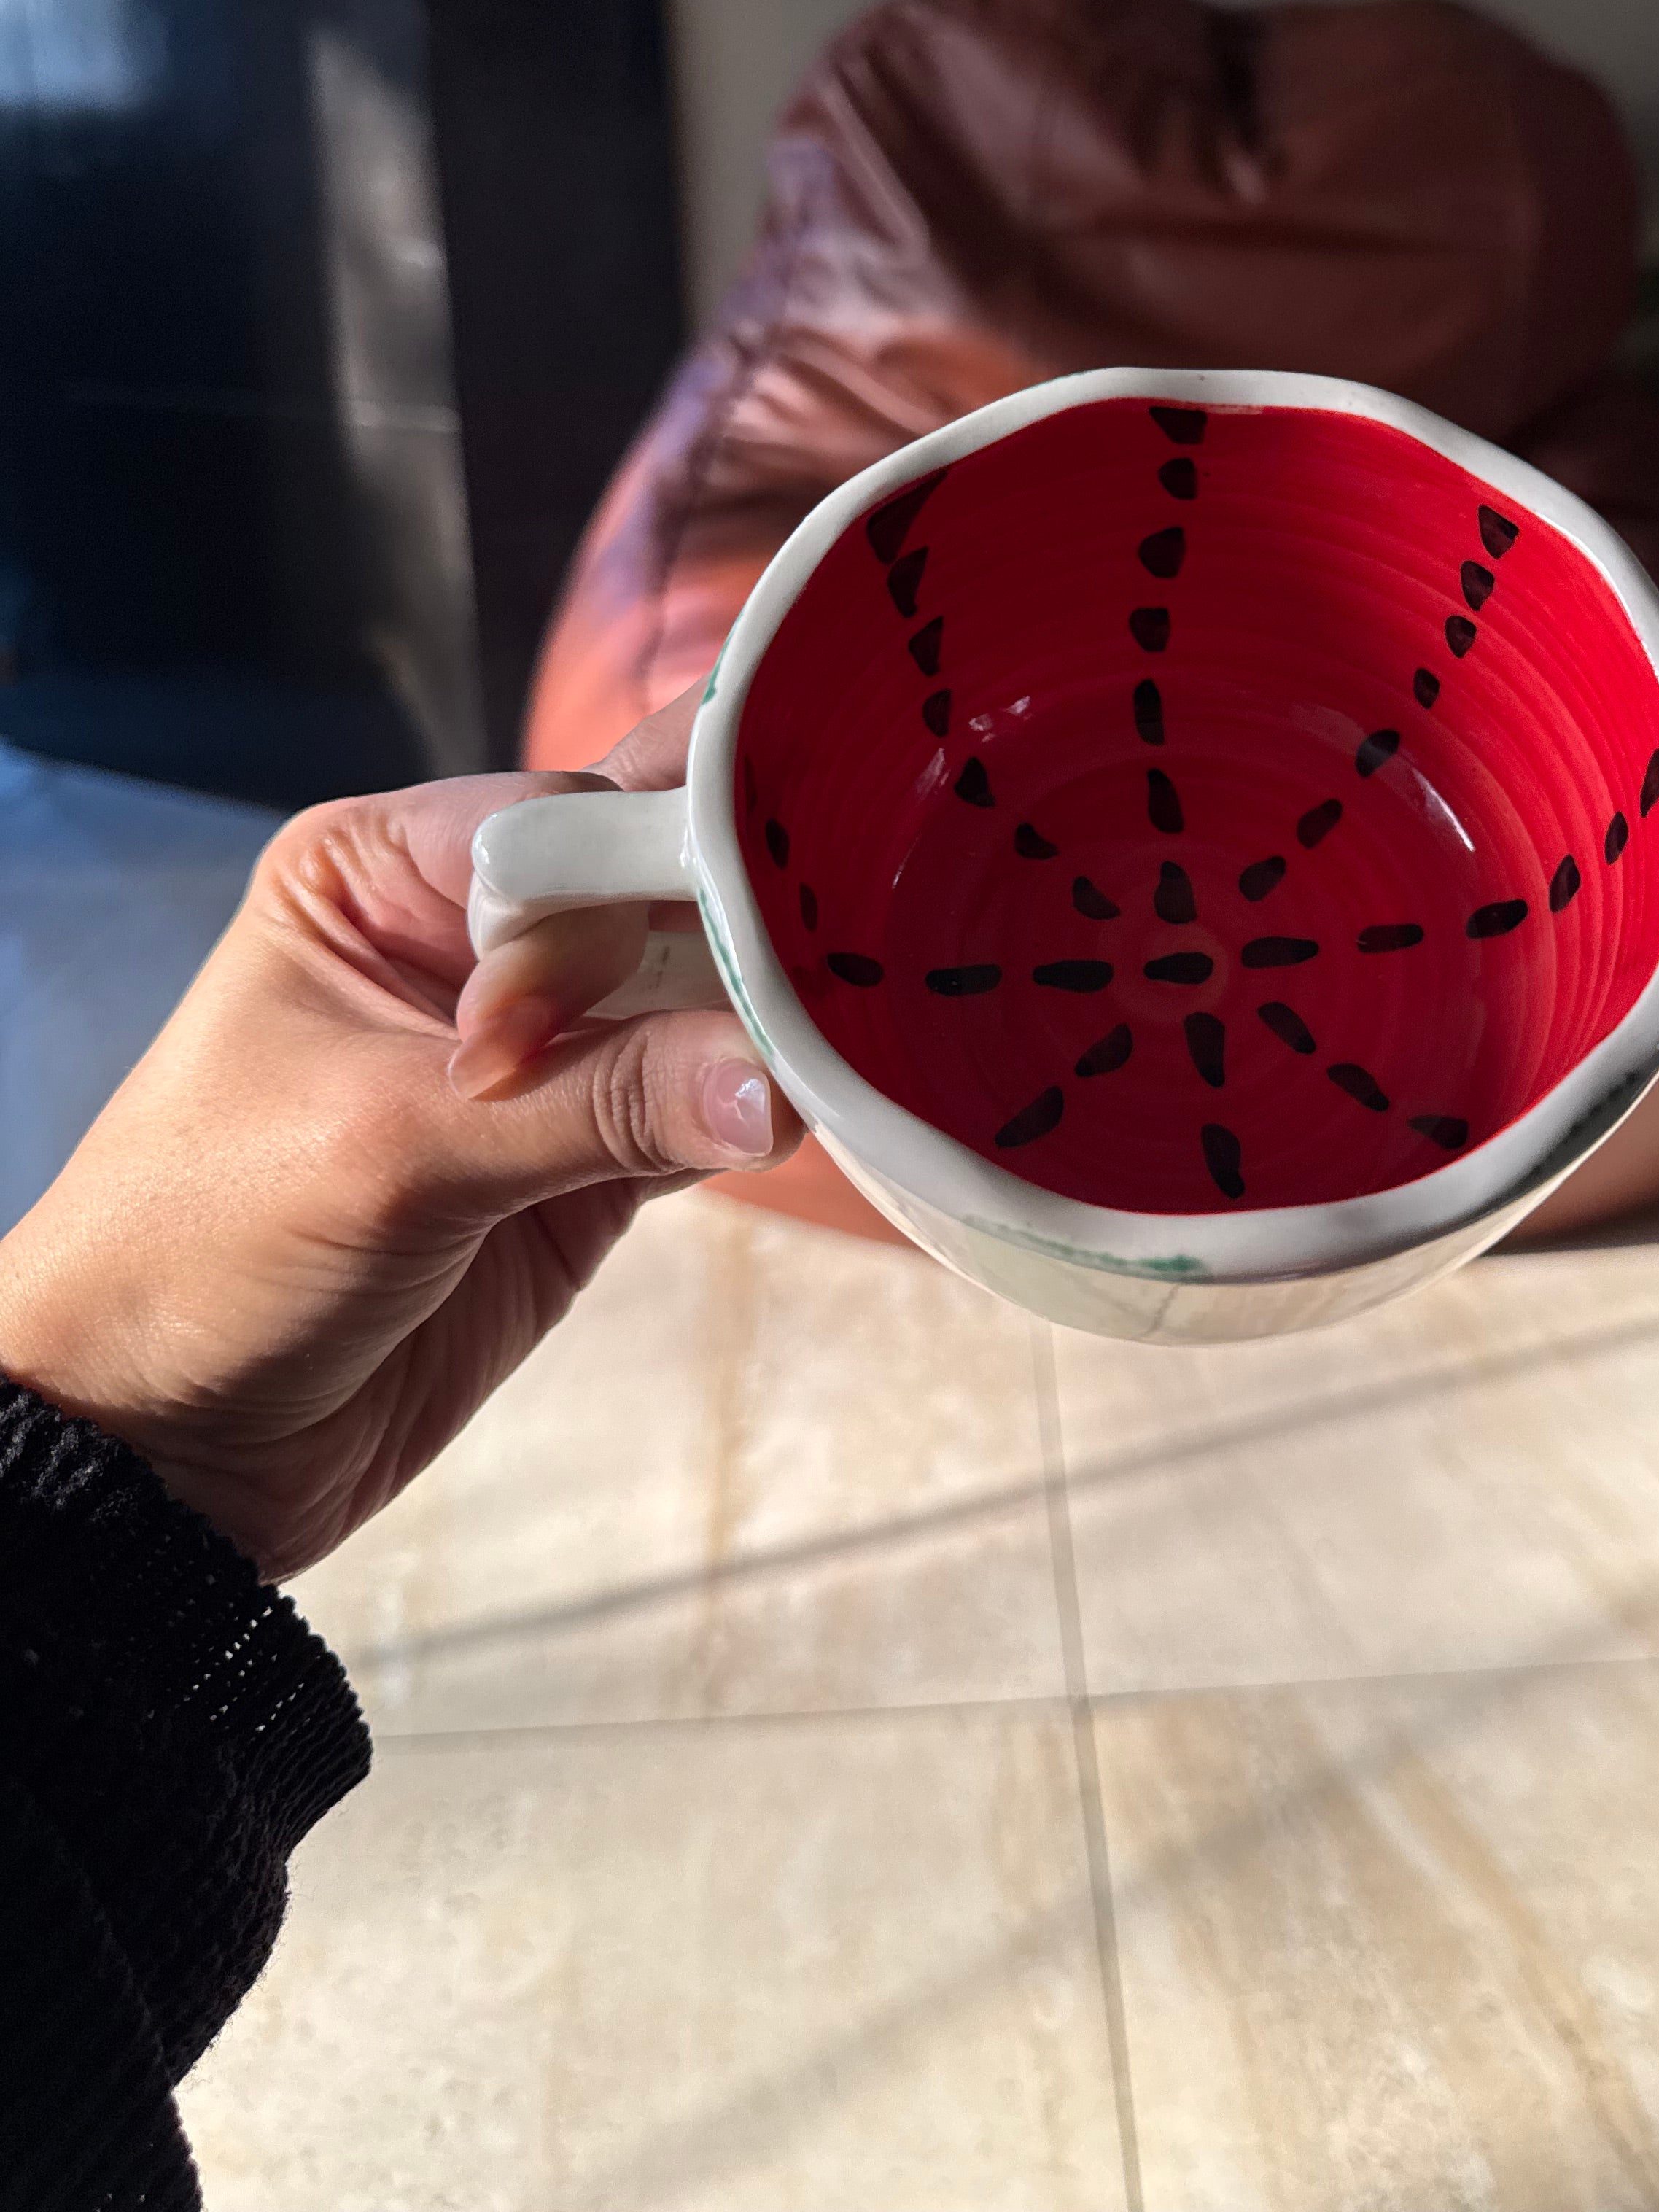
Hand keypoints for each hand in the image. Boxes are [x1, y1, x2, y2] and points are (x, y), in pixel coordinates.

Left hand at [0, 685, 798, 1577]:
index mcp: (386, 869)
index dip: (654, 873)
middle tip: (867, 937)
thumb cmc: (200, 1254)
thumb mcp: (392, 1151)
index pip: (572, 821)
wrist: (166, 1450)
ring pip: (702, 989)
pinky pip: (712, 1101)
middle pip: (653, 882)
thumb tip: (774, 1081)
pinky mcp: (593, 1155)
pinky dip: (772, 1105)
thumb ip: (595, 1102)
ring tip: (879, 1018)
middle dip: (754, 910)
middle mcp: (473, 935)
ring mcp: (545, 1048)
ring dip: (780, 1011)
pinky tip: (845, 1093)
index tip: (739, 936)